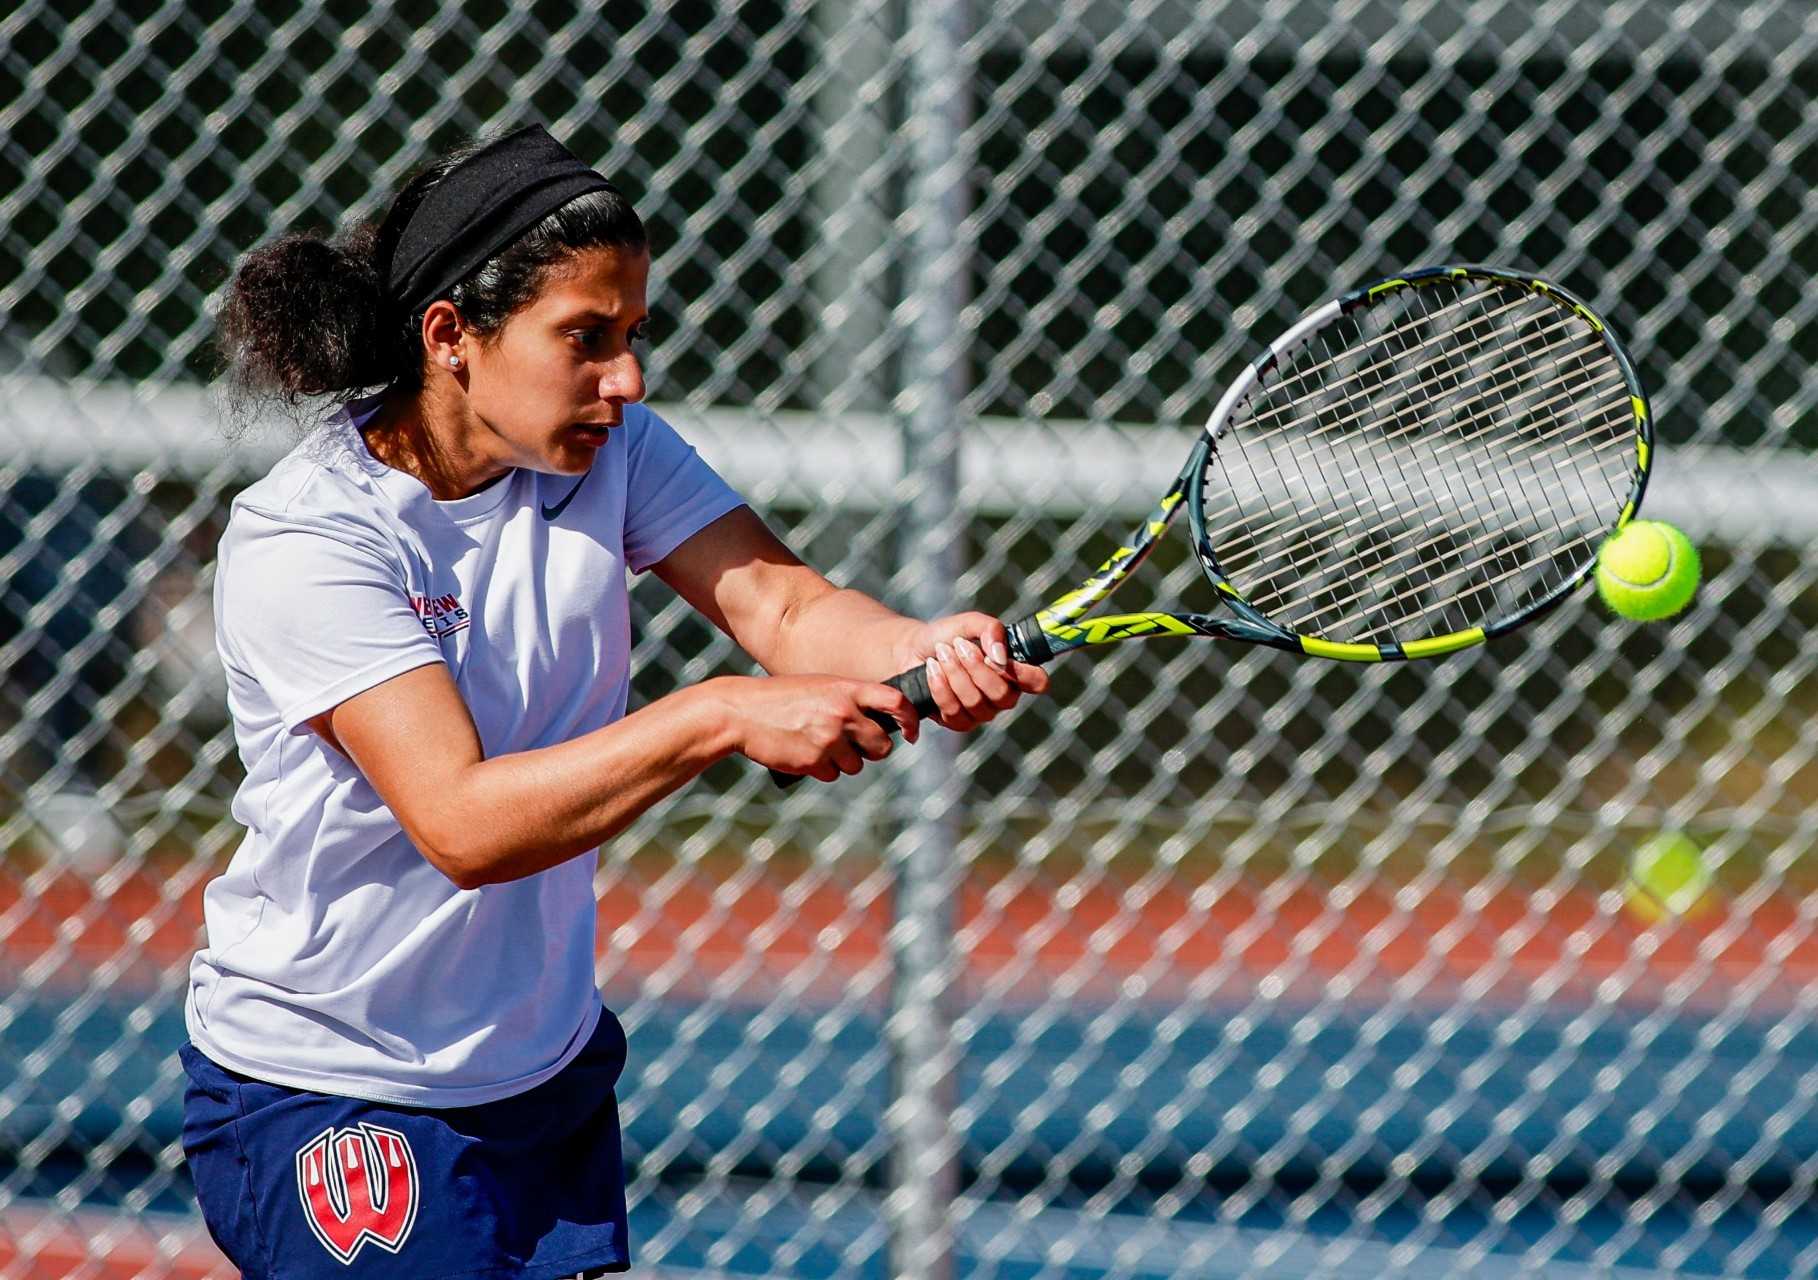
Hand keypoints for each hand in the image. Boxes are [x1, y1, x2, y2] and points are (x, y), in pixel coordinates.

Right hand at [712, 675, 919, 782]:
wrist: (741, 712)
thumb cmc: (783, 698)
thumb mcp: (821, 686)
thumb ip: (850, 700)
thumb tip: (878, 724)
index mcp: (847, 689)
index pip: (896, 702)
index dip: (911, 720)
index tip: (911, 733)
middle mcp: (843, 713)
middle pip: (882, 746)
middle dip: (873, 750)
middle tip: (853, 745)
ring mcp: (828, 738)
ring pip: (857, 765)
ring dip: (842, 761)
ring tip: (815, 742)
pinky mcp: (813, 761)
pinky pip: (832, 774)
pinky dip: (821, 769)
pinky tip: (802, 751)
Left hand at [899, 612, 1050, 732]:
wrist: (912, 649)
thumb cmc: (947, 636)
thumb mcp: (970, 623)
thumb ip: (991, 629)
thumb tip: (1000, 655)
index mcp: (1013, 672)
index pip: (1037, 682)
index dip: (1028, 674)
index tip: (1005, 659)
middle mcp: (1002, 696)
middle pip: (1002, 694)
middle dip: (977, 668)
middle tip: (960, 646)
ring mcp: (981, 712)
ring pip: (975, 702)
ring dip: (955, 673)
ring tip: (942, 652)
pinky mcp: (957, 722)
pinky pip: (953, 711)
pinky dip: (940, 686)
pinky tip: (932, 669)